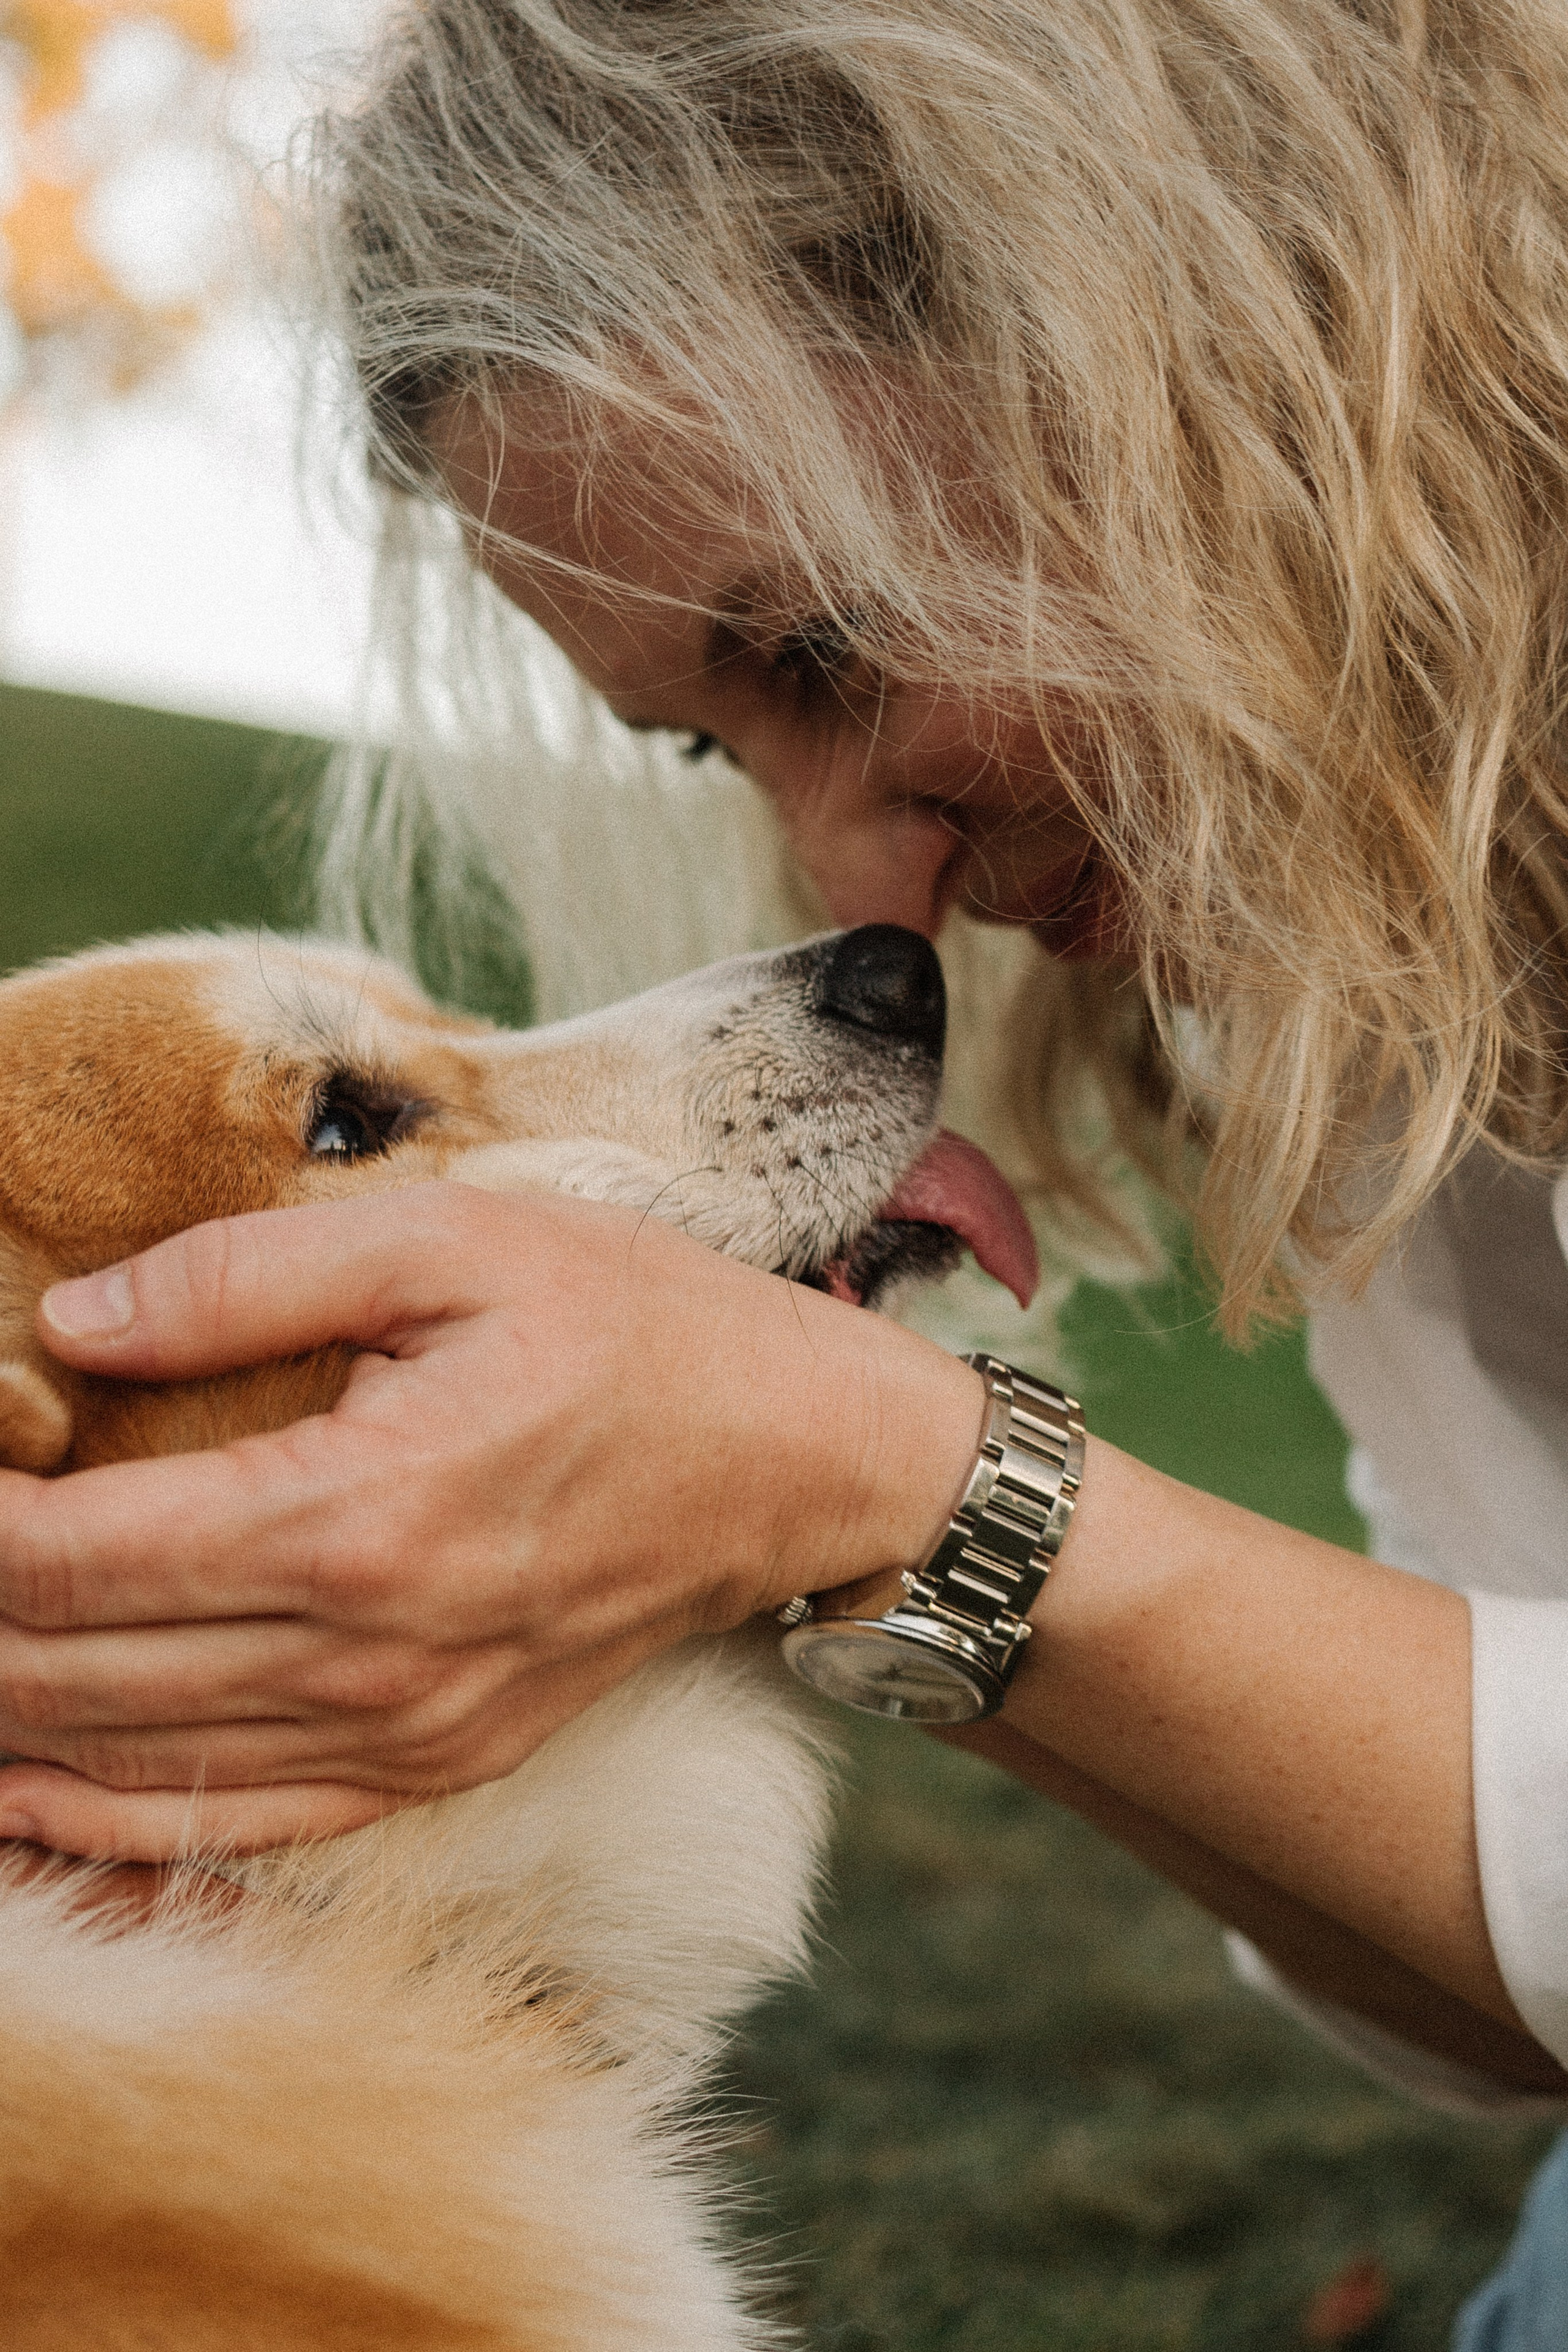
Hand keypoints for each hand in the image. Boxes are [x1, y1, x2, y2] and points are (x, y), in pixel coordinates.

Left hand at [0, 1182, 982, 1859]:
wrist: (802, 1461)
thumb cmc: (642, 1329)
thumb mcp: (456, 1242)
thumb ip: (250, 1275)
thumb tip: (74, 1326)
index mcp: (361, 1510)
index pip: (82, 1556)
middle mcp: (371, 1652)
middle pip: (84, 1675)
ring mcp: (409, 1731)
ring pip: (142, 1766)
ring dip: (14, 1725)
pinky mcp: (443, 1763)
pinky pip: (241, 1830)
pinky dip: (114, 1824)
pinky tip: (31, 1796)